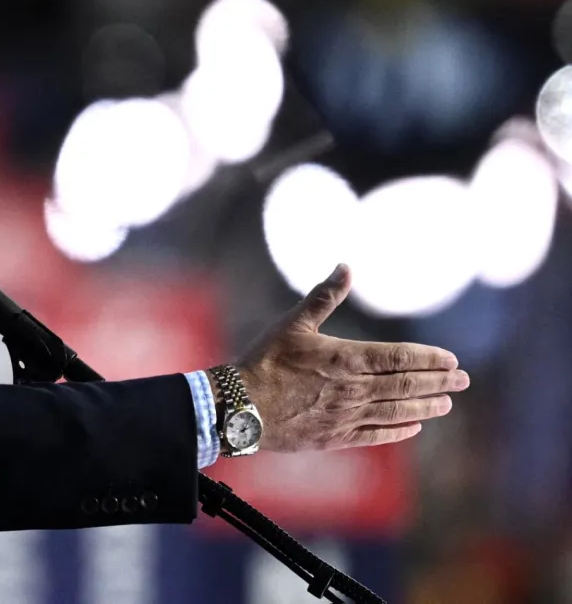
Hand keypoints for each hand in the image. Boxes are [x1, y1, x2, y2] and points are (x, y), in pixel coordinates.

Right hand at [237, 264, 469, 452]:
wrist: (241, 406)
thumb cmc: (265, 360)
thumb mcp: (293, 322)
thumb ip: (324, 296)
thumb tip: (345, 266)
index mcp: (347, 358)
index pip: (400, 358)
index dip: (429, 359)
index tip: (451, 360)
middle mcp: (354, 389)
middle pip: (406, 385)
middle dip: (438, 382)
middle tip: (463, 381)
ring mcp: (346, 415)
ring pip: (396, 411)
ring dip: (425, 407)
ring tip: (445, 404)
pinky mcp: (334, 436)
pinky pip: (375, 435)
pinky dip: (398, 431)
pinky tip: (413, 428)